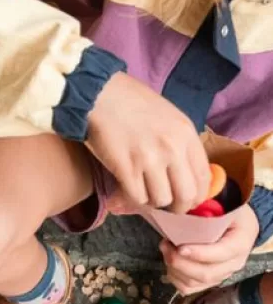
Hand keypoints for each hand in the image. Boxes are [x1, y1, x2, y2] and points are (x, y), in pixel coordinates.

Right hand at [88, 72, 210, 213]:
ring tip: (144, 192)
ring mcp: (149, 160)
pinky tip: (129, 189)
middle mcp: (172, 149)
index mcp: (186, 134)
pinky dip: (134, 198)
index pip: (203, 177)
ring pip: (161, 199)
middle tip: (168, 206)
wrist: (99, 96)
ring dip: (152, 201)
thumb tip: (185, 173)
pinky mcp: (125, 169)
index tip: (187, 200)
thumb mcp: (169, 117)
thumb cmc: (132, 104)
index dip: (197, 195)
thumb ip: (181, 143)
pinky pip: (137, 197)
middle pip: (186, 195)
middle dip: (178, 207)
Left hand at [161, 204, 258, 294]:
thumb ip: (208, 211)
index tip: (180, 247)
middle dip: (179, 262)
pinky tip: (169, 262)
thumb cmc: (228, 213)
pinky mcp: (209, 281)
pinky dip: (174, 277)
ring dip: (174, 268)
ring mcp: (222, 275)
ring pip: (194, 282)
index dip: (199, 253)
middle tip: (165, 245)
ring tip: (165, 249)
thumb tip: (182, 214)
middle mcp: (234, 263)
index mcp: (241, 243)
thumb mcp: (224, 206)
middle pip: (205, 273)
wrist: (237, 226)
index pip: (221, 253)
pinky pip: (188, 288)